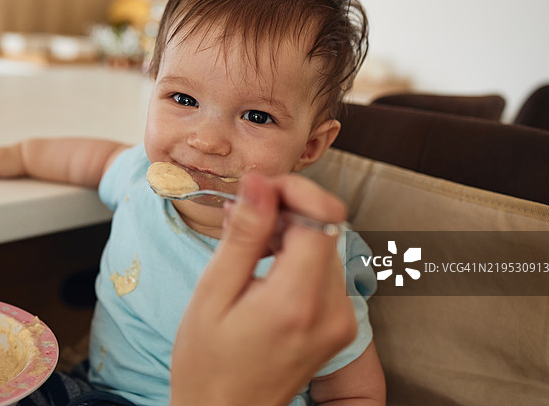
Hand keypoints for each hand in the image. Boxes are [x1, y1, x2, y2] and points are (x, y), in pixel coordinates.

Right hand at [170, 172, 356, 405]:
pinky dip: (298, 257)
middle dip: (286, 210)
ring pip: (326, 245)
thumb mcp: (212, 294)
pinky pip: (325, 270)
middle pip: (326, 227)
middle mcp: (332, 311)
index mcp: (297, 301)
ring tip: (248, 249)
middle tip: (243, 219)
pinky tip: (265, 269)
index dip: (293, 189)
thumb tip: (259, 183)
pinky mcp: (340, 325)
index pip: (323, 215)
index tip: (259, 189)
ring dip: (291, 233)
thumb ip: (243, 236)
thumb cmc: (206, 364)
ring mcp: (342, 321)